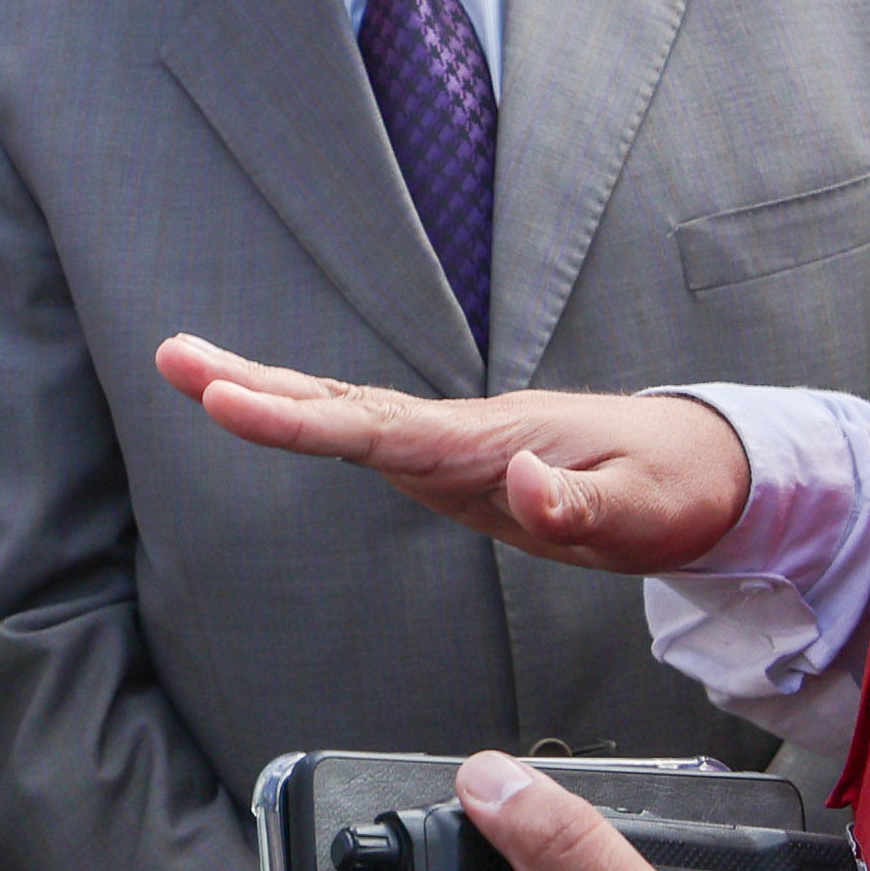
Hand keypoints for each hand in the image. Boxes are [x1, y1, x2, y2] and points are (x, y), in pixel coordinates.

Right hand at [153, 337, 752, 572]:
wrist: (697, 469)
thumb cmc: (672, 488)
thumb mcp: (645, 512)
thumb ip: (582, 505)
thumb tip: (523, 488)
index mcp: (489, 442)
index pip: (378, 430)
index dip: (300, 420)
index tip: (229, 401)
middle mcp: (455, 433)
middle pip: (338, 404)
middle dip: (253, 384)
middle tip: (172, 358)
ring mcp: (446, 445)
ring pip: (340, 412)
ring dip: (263, 391)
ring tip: (183, 367)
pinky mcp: (446, 462)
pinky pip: (359, 434)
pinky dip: (302, 417)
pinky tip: (256, 407)